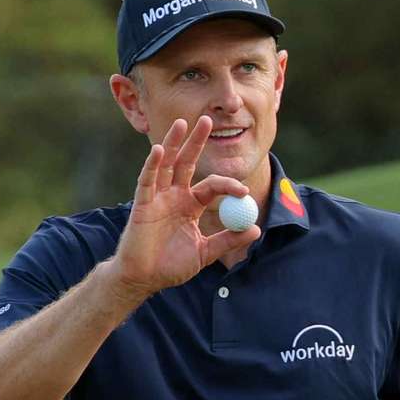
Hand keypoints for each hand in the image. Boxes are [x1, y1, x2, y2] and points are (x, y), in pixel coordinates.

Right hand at [110, 115, 260, 296]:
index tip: (242, 191)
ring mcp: (157, 197)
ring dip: (173, 144)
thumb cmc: (171, 266)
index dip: (227, 185)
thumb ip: (228, 240)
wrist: (145, 279)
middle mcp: (174, 196)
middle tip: (208, 120)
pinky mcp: (142, 204)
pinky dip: (153, 164)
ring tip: (182, 123)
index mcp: (190, 205)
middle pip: (186, 162)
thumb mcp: (206, 253)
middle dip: (196, 141)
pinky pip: (147, 180)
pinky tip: (160, 150)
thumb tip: (256, 229)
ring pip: (166, 165)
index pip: (211, 186)